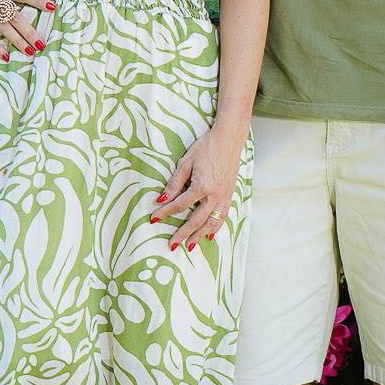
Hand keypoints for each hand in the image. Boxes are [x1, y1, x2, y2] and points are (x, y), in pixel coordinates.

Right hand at [0, 0, 54, 59]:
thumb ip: (7, 0)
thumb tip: (26, 13)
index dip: (38, 0)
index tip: (53, 7)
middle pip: (16, 17)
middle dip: (30, 31)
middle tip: (42, 43)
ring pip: (5, 28)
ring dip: (18, 41)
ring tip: (30, 52)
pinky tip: (6, 56)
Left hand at [152, 127, 245, 249]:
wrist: (229, 138)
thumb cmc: (207, 146)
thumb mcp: (186, 162)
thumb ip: (174, 183)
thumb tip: (161, 199)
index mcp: (202, 186)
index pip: (180, 205)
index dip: (165, 212)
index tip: (154, 218)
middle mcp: (215, 195)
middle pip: (196, 220)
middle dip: (183, 234)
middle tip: (172, 245)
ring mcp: (224, 196)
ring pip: (211, 222)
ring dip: (200, 236)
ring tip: (190, 246)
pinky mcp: (229, 194)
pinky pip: (223, 216)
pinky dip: (216, 227)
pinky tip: (209, 235)